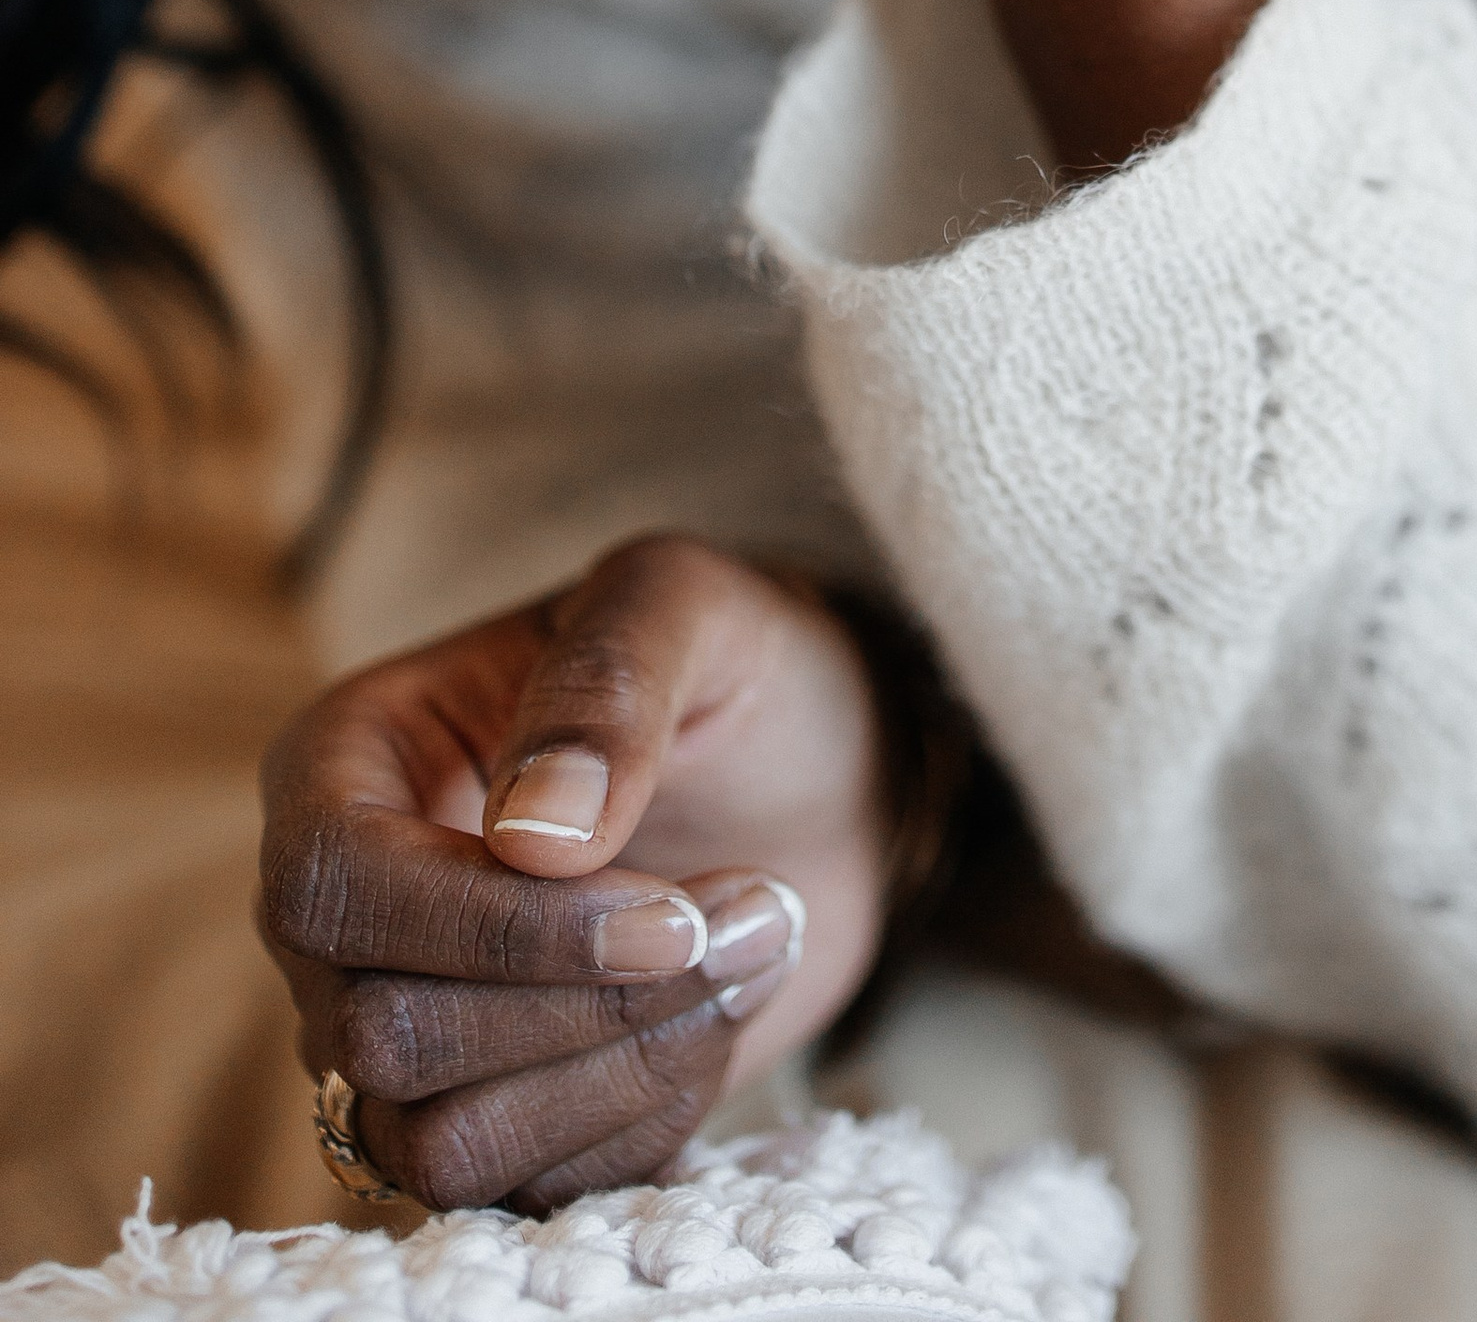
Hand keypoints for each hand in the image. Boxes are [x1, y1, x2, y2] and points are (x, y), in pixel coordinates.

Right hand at [260, 537, 890, 1211]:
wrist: (816, 769)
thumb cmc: (731, 665)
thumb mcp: (683, 605)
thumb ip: (607, 684)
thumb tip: (533, 835)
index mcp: (345, 764)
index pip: (335, 886)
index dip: (493, 926)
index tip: (664, 912)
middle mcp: (346, 919)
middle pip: (385, 1037)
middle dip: (589, 1001)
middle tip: (750, 908)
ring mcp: (408, 1035)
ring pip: (444, 1145)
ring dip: (628, 1067)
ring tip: (751, 946)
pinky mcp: (493, 1120)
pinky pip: (528, 1195)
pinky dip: (649, 1120)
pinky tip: (724, 1011)